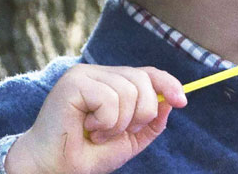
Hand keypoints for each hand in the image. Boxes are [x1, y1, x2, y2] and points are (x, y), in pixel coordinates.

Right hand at [4, 65, 186, 173]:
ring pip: (128, 91)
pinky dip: (106, 122)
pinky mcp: (74, 82)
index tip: (182, 101)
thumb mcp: (127, 140)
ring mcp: (85, 74)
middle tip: (116, 133)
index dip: (168, 83)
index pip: (147, 72)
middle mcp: (99, 73)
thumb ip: (149, 123)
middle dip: (141, 114)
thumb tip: (170, 102)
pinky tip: (88, 128)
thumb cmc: (86, 154)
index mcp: (111, 82)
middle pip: (143, 80)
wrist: (55, 169)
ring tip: (98, 133)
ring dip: (119, 123)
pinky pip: (109, 98)